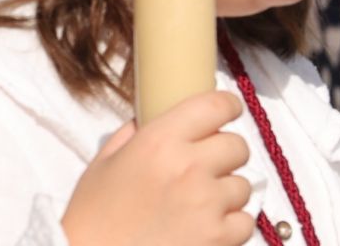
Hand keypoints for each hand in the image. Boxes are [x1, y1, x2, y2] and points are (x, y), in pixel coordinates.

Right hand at [60, 91, 253, 245]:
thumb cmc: (93, 215)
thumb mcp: (104, 163)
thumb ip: (132, 135)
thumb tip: (151, 120)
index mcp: (158, 140)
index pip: (214, 106)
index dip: (227, 106)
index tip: (228, 110)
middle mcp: (188, 166)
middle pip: (237, 145)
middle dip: (226, 152)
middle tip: (208, 164)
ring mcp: (207, 204)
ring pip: (244, 185)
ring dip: (227, 191)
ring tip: (201, 202)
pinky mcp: (219, 238)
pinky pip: (246, 221)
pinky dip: (232, 223)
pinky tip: (207, 225)